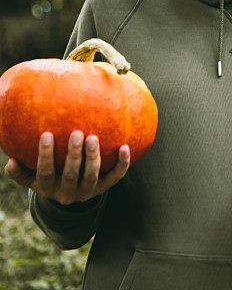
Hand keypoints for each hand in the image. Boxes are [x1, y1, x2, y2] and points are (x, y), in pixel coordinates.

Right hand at [4, 130, 129, 205]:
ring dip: (93, 157)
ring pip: (91, 176)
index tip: (46, 134)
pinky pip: (115, 177)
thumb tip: (9, 161)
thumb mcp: (32, 177)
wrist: (69, 194)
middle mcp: (67, 193)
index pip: (44, 173)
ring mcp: (87, 192)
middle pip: (71, 175)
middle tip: (76, 133)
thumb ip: (21, 171)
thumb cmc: (48, 176)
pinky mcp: (103, 188)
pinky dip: (122, 164)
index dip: (45, 156)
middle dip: (74, 155)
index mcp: (47, 188)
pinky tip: (125, 146)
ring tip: (93, 137)